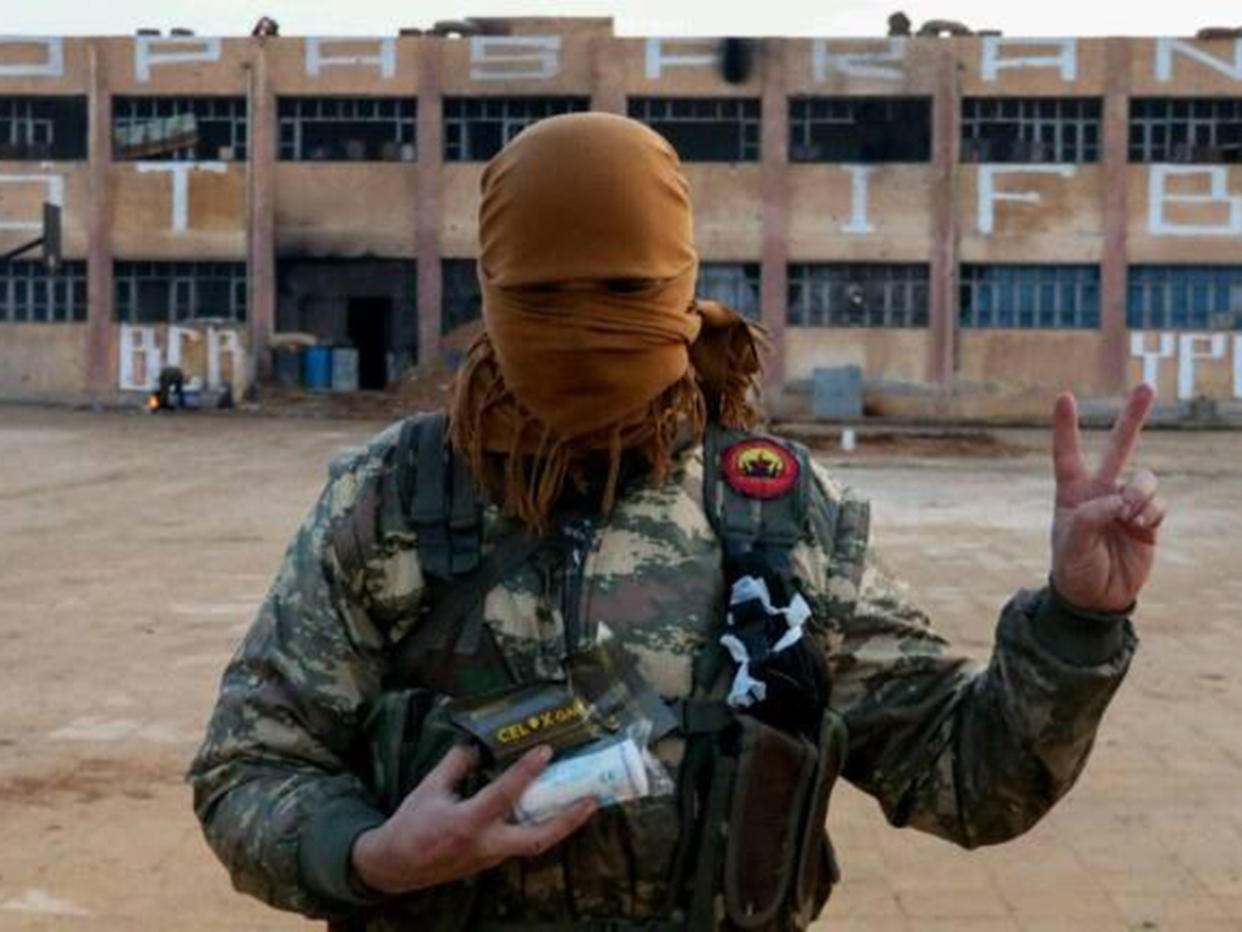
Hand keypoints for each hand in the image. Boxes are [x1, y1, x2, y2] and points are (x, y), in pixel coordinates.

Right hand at [352, 744, 595, 895]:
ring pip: (534, 845)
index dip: (527, 771)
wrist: (393, 867)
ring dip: (560, 826)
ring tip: (584, 803)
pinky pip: (521, 845)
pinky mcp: (489, 862)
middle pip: (538, 839)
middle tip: (592, 799)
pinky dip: (540, 828)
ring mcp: (490, 858)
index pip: (505, 794)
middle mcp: (486, 844)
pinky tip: (552, 811)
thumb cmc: (410, 825)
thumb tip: (475, 744)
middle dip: (568, 821)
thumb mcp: (428, 788)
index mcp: (468, 822)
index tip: (546, 750)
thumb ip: (455, 764)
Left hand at [1049, 383, 1166, 613]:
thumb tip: (1120, 501)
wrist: (1097, 598)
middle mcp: (1101, 491)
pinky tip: (1139, 526)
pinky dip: (1151, 512)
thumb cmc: (1074, 569)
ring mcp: (1127, 504)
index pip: (1068, 454)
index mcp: (1072, 493)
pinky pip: (1158, 504)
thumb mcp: (1070, 545)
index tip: (1064, 397)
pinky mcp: (1149, 520)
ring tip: (1130, 515)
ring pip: (1144, 477)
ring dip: (1140, 493)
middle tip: (1146, 385)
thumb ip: (1090, 518)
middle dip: (1133, 416)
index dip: (1066, 427)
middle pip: (1119, 447)